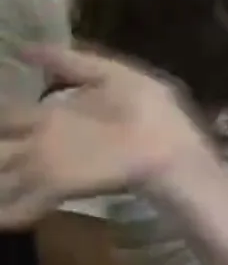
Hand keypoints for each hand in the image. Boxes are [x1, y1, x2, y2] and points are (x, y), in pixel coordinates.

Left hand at [0, 46, 209, 228]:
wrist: (173, 156)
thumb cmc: (152, 113)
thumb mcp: (117, 76)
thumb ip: (71, 62)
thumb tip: (25, 48)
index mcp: (49, 112)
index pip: (3, 114)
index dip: (0, 116)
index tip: (6, 118)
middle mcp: (37, 142)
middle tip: (6, 148)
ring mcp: (44, 172)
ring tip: (5, 178)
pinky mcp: (56, 196)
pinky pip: (19, 212)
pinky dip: (8, 215)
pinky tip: (5, 217)